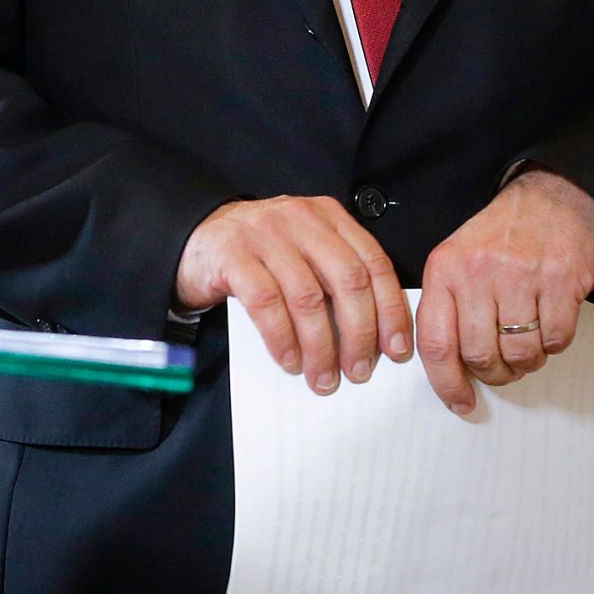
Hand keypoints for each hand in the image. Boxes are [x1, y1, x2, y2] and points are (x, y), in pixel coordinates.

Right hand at [175, 197, 412, 394]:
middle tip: (359, 372)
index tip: (396, 350)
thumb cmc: (262, 255)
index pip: (374, 262)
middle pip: (347, 279)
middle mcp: (300, 218)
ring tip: (323, 377)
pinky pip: (265, 304)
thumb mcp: (306, 251)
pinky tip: (289, 361)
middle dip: (359, 333)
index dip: (391, 310)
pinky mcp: (233, 254)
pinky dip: (282, 338)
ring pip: (307, 297)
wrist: (197, 238)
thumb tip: (378, 334)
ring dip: (320, 346)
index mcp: (328, 216)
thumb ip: (337, 275)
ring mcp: (264, 233)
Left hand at [416, 169, 593, 415]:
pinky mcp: (560, 282)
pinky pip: (556, 340)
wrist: (551, 198)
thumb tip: (447, 366)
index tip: (459, 401)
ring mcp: (520, 277)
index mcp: (445, 269)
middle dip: (493, 373)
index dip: (446, 382)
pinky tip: (548, 324)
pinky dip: (553, 344)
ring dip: (525, 362)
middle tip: (501, 368)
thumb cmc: (501, 235)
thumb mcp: (456, 258)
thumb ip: (447, 306)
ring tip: (525, 345)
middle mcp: (479, 273)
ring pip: (519, 353)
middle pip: (479, 354)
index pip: (436, 342)